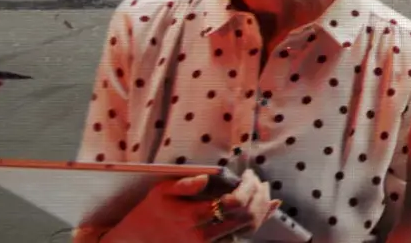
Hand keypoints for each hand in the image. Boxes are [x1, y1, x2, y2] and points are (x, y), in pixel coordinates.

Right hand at [104, 169, 279, 242]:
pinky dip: (259, 221)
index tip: (248, 174)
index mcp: (191, 216)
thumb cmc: (153, 209)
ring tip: (264, 190)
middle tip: (259, 181)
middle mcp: (202, 235)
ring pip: (247, 230)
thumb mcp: (162, 191)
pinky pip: (241, 237)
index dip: (247, 187)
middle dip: (258, 196)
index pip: (232, 203)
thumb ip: (184, 184)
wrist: (141, 237)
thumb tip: (205, 178)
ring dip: (261, 208)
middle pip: (245, 217)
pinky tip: (269, 208)